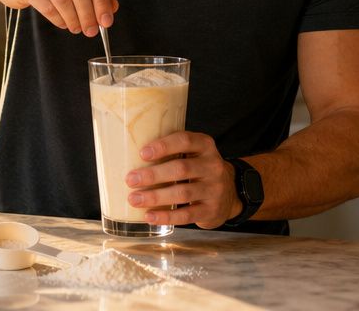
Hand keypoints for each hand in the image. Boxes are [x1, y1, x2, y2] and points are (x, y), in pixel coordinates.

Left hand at [125, 131, 241, 229]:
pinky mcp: (211, 210)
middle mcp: (213, 166)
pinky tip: (149, 216)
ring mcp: (214, 189)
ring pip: (182, 193)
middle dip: (153, 175)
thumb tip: (129, 154)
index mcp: (205, 146)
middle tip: (130, 180)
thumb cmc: (199, 170)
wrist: (229, 193)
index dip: (163, 146)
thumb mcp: (194, 154)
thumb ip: (172, 151)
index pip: (185, 141)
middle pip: (181, 168)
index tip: (142, 153)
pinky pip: (186, 214)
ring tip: (134, 199)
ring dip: (155, 196)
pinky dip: (166, 217)